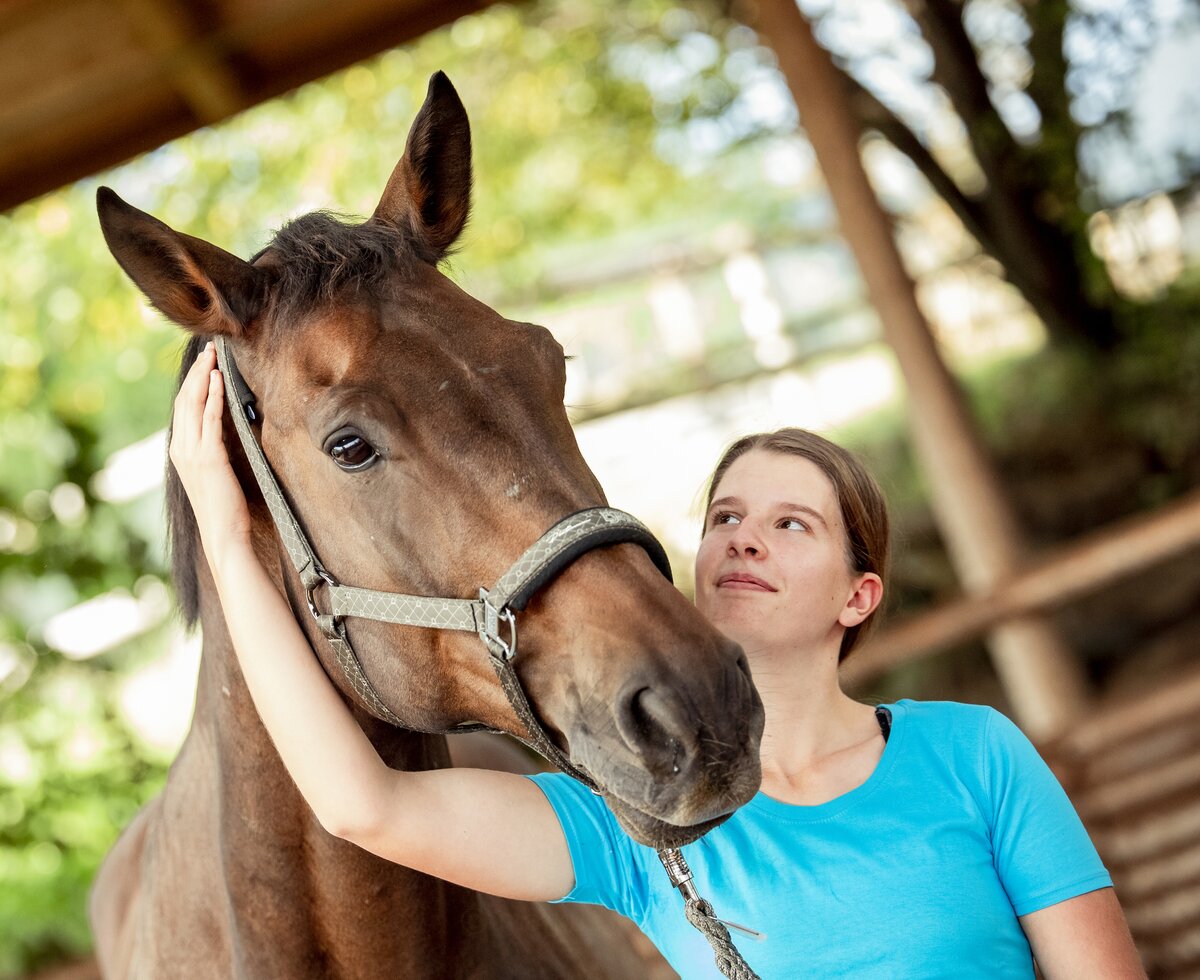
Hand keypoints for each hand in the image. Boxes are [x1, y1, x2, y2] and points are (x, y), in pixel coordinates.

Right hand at [168, 341, 252, 574]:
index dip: (193, 382)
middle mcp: (181, 448)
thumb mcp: (215, 472)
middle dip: (197, 371)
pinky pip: (210, 419)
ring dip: (204, 376)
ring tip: (213, 356)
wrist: (224, 534)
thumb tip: (224, 429)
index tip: (204, 362)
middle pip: (185, 399)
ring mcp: (193, 452)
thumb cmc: (225, 507)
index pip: (184, 407)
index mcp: (181, 451)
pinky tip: (219, 379)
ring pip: (194, 404)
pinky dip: (213, 396)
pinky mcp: (209, 457)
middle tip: (208, 349)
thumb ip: (213, 450)